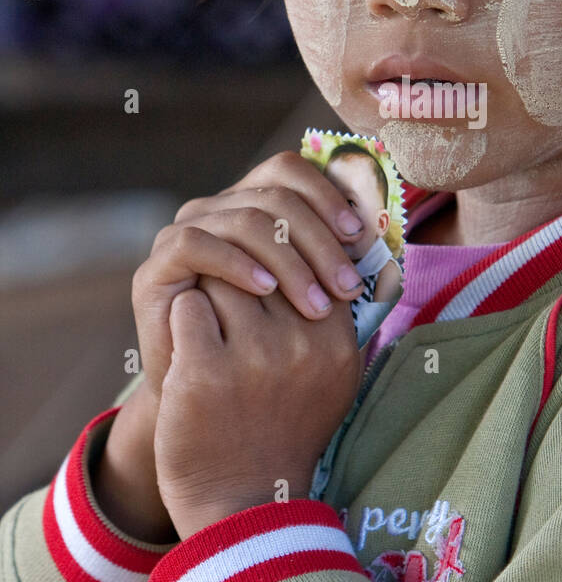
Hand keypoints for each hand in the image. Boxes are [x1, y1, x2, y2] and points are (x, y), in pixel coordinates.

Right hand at [131, 150, 367, 408]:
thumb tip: (386, 252)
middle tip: (348, 285)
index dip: (328, 195)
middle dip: (319, 241)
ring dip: (289, 259)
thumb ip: (335, 273)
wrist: (208, 408)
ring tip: (315, 301)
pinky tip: (265, 289)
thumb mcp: (307, 307)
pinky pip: (196, 244)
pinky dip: (236, 263)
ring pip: (243, 220)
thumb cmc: (266, 355)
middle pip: (274, 197)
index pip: (291, 173)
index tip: (360, 238)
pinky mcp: (156, 266)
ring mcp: (184, 234)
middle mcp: (216, 210)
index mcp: (253, 207)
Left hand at [154, 274, 361, 539]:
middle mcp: (301, 345)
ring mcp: (252, 356)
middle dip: (244, 270)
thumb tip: (333, 258)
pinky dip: (183, 318)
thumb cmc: (285, 432)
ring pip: (223, 278)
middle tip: (229, 295)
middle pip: (264, 263)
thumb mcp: (333, 379)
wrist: (242, 504)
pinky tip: (189, 345)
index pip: (309, 261)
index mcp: (337, 343)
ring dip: (211, 292)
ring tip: (211, 325)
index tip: (266, 280)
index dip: (282, 262)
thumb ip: (335, 322)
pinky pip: (188, 305)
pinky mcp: (203, 369)